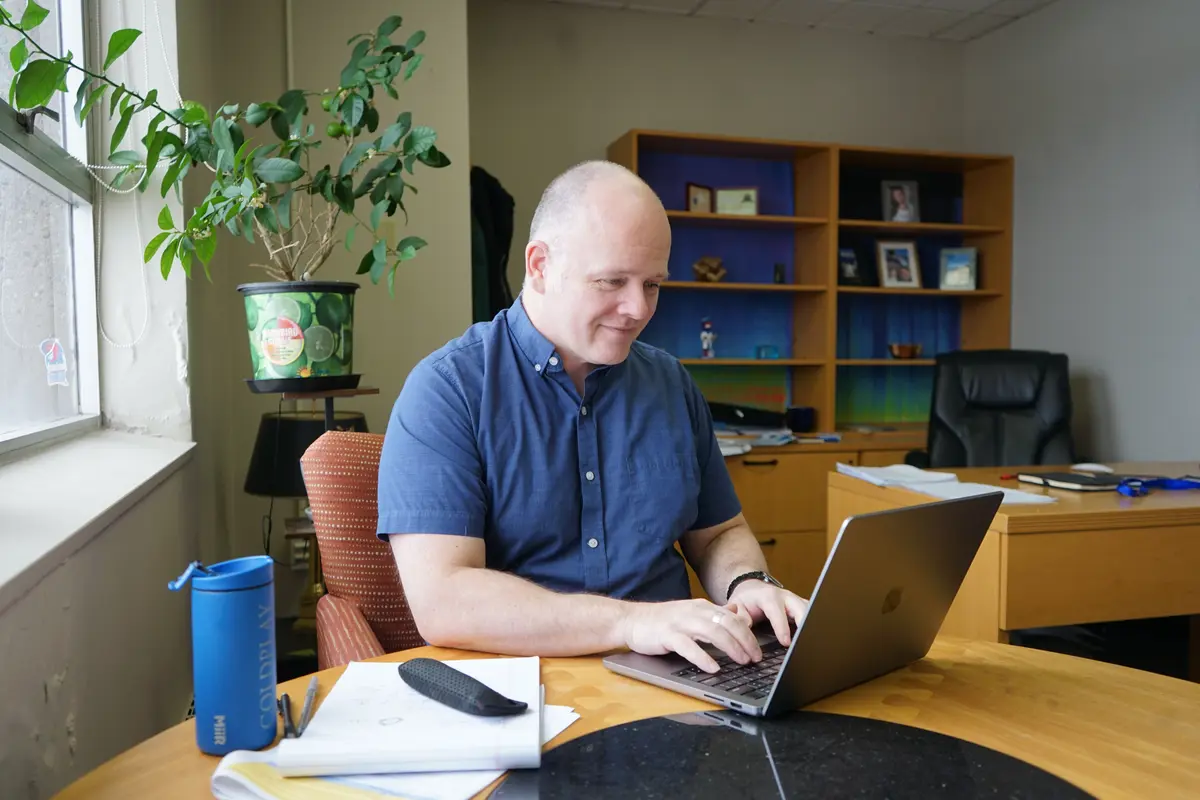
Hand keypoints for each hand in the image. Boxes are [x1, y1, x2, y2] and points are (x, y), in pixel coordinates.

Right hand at [619, 598, 762, 673]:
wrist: (631, 620)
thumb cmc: (662, 621)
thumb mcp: (691, 614)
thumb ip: (714, 614)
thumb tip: (738, 614)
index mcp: (702, 607)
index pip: (732, 617)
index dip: (748, 633)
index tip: (758, 650)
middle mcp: (694, 612)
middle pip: (727, 623)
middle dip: (745, 641)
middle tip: (755, 658)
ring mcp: (680, 622)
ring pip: (712, 632)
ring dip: (731, 647)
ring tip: (742, 661)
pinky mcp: (667, 635)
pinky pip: (688, 646)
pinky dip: (703, 657)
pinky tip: (713, 667)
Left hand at [726, 580, 809, 647]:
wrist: (752, 589)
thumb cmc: (746, 600)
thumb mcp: (737, 605)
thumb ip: (739, 615)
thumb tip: (746, 624)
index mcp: (769, 596)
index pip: (777, 611)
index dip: (782, 627)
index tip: (786, 642)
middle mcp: (786, 597)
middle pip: (801, 607)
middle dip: (806, 623)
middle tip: (807, 642)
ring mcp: (797, 601)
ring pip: (811, 610)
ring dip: (813, 624)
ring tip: (815, 642)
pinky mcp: (802, 607)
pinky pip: (813, 615)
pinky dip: (815, 625)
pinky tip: (816, 638)